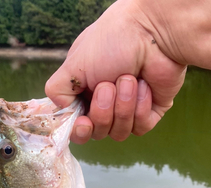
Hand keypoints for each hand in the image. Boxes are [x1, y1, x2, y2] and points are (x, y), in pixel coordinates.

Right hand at [45, 0, 186, 143]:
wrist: (152, 33)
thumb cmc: (112, 41)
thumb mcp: (74, 65)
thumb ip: (58, 91)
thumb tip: (62, 111)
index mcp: (86, 93)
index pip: (78, 128)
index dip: (80, 131)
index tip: (84, 122)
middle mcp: (106, 104)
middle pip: (98, 133)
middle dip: (103, 110)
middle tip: (109, 84)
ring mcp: (128, 109)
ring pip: (119, 133)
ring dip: (123, 106)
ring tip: (129, 78)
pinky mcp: (150, 112)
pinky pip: (140, 128)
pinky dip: (141, 107)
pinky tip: (144, 86)